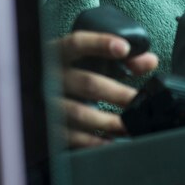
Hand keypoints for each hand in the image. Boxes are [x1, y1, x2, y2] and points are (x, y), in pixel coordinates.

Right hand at [52, 30, 158, 147]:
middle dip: (117, 93)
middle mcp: (51, 76)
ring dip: (109, 121)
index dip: (100, 44)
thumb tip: (150, 61)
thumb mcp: (90, 62)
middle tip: (138, 100)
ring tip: (130, 125)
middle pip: (87, 83)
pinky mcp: (49, 126)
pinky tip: (110, 141)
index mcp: (59, 54)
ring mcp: (49, 102)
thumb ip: (120, 60)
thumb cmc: (71, 73)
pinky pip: (71, 136)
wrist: (34, 91)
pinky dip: (92, 141)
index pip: (77, 43)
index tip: (124, 48)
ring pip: (80, 113)